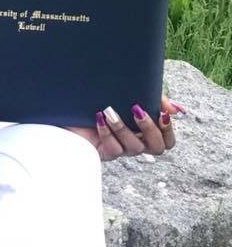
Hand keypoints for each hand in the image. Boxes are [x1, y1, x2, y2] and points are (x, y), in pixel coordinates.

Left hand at [65, 94, 181, 161]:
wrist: (70, 104)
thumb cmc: (102, 98)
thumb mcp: (130, 93)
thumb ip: (155, 99)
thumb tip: (176, 110)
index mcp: (144, 131)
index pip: (167, 141)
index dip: (169, 131)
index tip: (162, 114)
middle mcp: (135, 143)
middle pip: (157, 148)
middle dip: (149, 128)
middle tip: (136, 110)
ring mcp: (120, 149)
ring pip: (134, 148)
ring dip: (123, 128)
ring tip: (110, 111)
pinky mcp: (104, 153)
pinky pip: (112, 149)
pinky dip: (106, 132)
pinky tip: (99, 118)